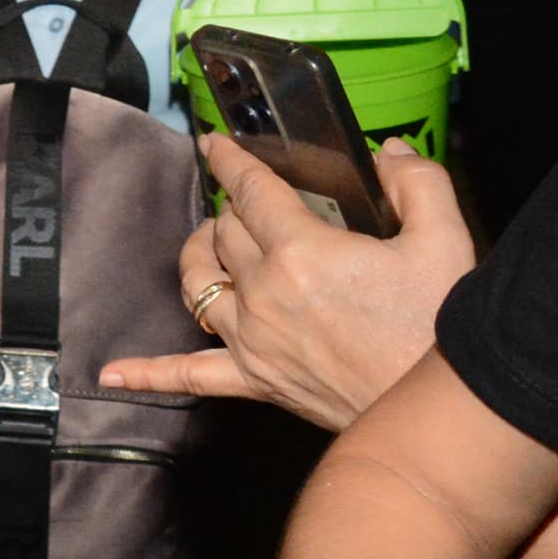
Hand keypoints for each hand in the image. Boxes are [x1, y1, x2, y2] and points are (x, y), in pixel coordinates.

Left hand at [97, 135, 468, 427]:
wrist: (437, 414)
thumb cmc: (439, 327)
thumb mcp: (445, 241)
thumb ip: (417, 184)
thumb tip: (386, 154)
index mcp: (301, 251)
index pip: (251, 192)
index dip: (232, 161)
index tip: (216, 145)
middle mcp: (263, 293)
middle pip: (224, 234)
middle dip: (231, 211)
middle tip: (248, 204)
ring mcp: (251, 341)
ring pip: (196, 286)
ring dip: (196, 258)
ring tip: (208, 245)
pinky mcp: (254, 382)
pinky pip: (189, 376)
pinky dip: (149, 374)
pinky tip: (112, 374)